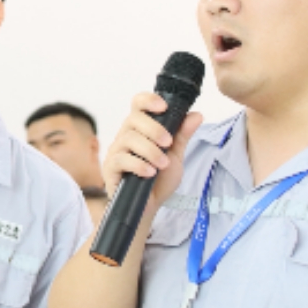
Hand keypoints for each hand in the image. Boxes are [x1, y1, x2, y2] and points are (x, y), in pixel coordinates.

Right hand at [101, 92, 203, 216]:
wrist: (151, 207)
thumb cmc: (160, 180)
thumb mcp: (176, 156)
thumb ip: (182, 136)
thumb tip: (196, 115)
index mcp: (141, 129)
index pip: (138, 105)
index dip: (148, 100)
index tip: (163, 107)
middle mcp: (126, 136)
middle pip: (133, 119)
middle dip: (154, 129)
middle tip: (168, 143)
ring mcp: (116, 151)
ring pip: (128, 138)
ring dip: (150, 150)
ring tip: (162, 165)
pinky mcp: (110, 167)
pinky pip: (121, 159)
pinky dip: (138, 165)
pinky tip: (150, 173)